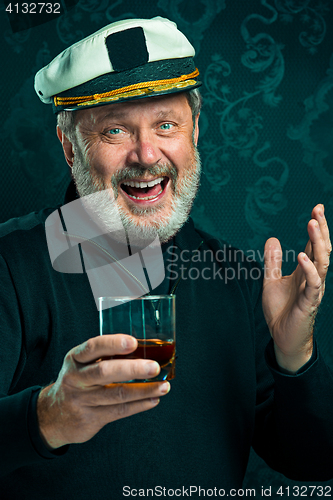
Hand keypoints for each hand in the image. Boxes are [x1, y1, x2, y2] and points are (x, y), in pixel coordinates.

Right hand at [37, 334, 169, 449]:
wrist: (53, 415)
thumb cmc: (77, 381)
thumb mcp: (81, 363)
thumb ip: (105, 356)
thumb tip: (144, 348)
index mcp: (75, 359)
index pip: (92, 347)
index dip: (113, 344)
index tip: (133, 342)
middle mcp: (76, 378)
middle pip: (105, 372)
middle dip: (132, 369)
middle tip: (154, 367)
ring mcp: (83, 400)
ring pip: (116, 394)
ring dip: (144, 390)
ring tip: (163, 386)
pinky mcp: (91, 418)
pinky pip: (119, 411)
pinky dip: (139, 405)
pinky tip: (153, 399)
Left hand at [262, 204, 330, 372]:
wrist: (281, 337)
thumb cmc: (281, 310)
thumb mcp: (271, 280)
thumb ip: (273, 261)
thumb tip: (272, 238)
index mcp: (305, 271)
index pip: (314, 245)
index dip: (316, 227)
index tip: (316, 208)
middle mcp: (313, 277)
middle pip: (322, 249)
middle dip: (321, 230)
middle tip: (317, 210)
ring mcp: (313, 289)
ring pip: (321, 262)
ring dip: (317, 243)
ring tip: (312, 224)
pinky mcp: (309, 303)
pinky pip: (313, 284)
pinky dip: (309, 269)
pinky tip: (302, 256)